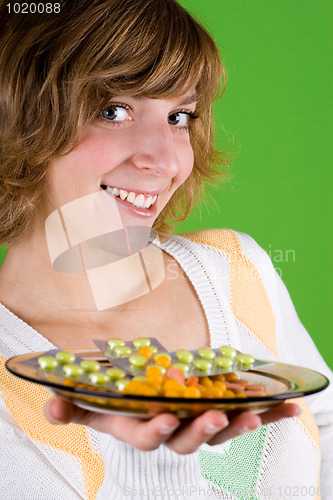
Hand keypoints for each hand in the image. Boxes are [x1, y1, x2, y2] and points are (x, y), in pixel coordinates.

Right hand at [44, 397, 301, 453]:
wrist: (140, 394)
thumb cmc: (114, 398)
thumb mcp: (90, 401)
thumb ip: (71, 405)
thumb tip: (50, 404)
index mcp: (139, 427)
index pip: (146, 436)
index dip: (156, 431)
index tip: (166, 418)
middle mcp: (171, 430)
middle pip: (187, 440)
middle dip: (199, 431)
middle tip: (212, 417)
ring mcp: (195, 422)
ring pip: (217, 431)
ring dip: (236, 425)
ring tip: (255, 416)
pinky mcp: (217, 412)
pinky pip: (241, 415)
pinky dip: (266, 413)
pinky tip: (288, 407)